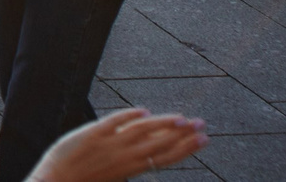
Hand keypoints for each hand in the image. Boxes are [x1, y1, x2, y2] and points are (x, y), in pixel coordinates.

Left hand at [23, 107, 206, 181]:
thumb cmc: (82, 179)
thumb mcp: (112, 171)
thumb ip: (129, 155)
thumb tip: (147, 135)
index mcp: (130, 169)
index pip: (164, 158)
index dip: (185, 149)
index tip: (204, 139)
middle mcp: (124, 157)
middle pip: (160, 145)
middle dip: (183, 135)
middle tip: (202, 124)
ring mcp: (109, 145)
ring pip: (142, 132)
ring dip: (164, 124)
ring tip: (181, 118)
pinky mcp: (92, 134)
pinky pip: (114, 123)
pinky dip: (129, 116)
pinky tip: (144, 111)